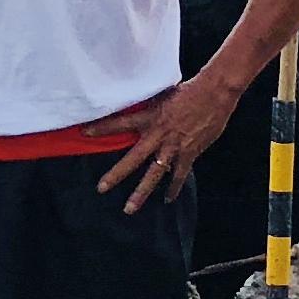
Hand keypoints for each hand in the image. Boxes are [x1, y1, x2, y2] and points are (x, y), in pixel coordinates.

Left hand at [93, 74, 239, 213]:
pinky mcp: (189, 153)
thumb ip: (150, 106)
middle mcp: (158, 135)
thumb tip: (138, 106)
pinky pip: (179, 175)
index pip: (120, 123)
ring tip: (129, 208)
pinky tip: (168, 199)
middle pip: (133, 158)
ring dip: (141, 193)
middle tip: (101, 187)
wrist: (214, 93)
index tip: (84, 133)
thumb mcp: (162, 95)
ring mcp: (173, 147)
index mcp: (150, 117)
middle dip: (116, 174)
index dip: (102, 127)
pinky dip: (174, 188)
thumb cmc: (189, 90)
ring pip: (153, 175)